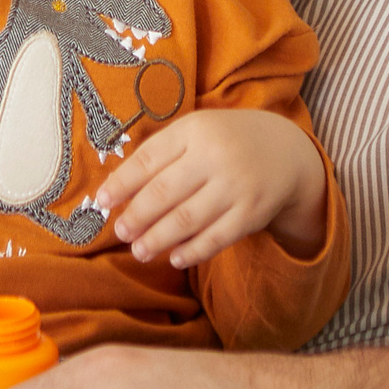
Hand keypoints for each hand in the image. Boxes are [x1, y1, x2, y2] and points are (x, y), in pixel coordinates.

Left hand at [94, 108, 327, 266]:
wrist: (287, 152)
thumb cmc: (226, 142)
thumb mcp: (196, 132)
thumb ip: (161, 154)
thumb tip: (117, 188)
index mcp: (194, 130)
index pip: (148, 160)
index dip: (121, 184)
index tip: (102, 202)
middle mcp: (214, 156)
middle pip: (164, 192)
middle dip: (137, 216)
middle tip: (121, 232)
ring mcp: (235, 186)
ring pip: (186, 219)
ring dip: (157, 239)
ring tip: (139, 251)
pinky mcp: (251, 213)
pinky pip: (216, 238)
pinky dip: (192, 251)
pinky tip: (175, 258)